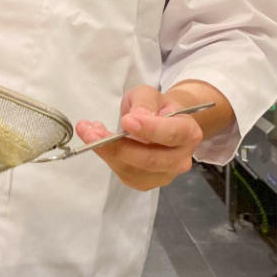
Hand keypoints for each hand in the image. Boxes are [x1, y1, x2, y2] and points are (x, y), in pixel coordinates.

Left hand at [76, 85, 203, 191]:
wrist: (159, 122)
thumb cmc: (156, 107)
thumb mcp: (149, 94)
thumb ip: (144, 103)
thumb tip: (136, 117)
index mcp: (189, 133)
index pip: (172, 134)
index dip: (150, 129)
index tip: (127, 121)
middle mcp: (180, 159)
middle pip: (150, 159)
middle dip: (118, 145)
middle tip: (93, 130)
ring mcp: (164, 174)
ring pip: (132, 169)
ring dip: (106, 151)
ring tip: (88, 131)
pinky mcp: (145, 182)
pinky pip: (123, 173)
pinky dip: (106, 157)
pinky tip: (98, 141)